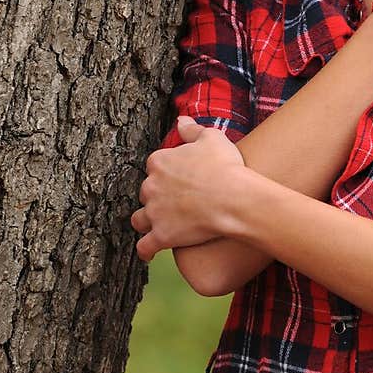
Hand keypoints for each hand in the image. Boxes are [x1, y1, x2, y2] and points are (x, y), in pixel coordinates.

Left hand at [130, 117, 245, 261]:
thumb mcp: (212, 138)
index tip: (177, 179)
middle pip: (146, 192)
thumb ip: (192, 129)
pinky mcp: (161, 235)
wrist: (233, 199)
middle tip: (173, 202)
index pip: (154, 166)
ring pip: (140, 219)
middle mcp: (151, 187)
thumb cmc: (226, 167)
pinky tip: (149, 253)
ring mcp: (154, 213)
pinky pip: (145, 246)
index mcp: (159, 162)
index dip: (166, 173)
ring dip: (146, 221)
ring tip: (157, 225)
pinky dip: (146, 250)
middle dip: (156, 197)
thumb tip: (180, 120)